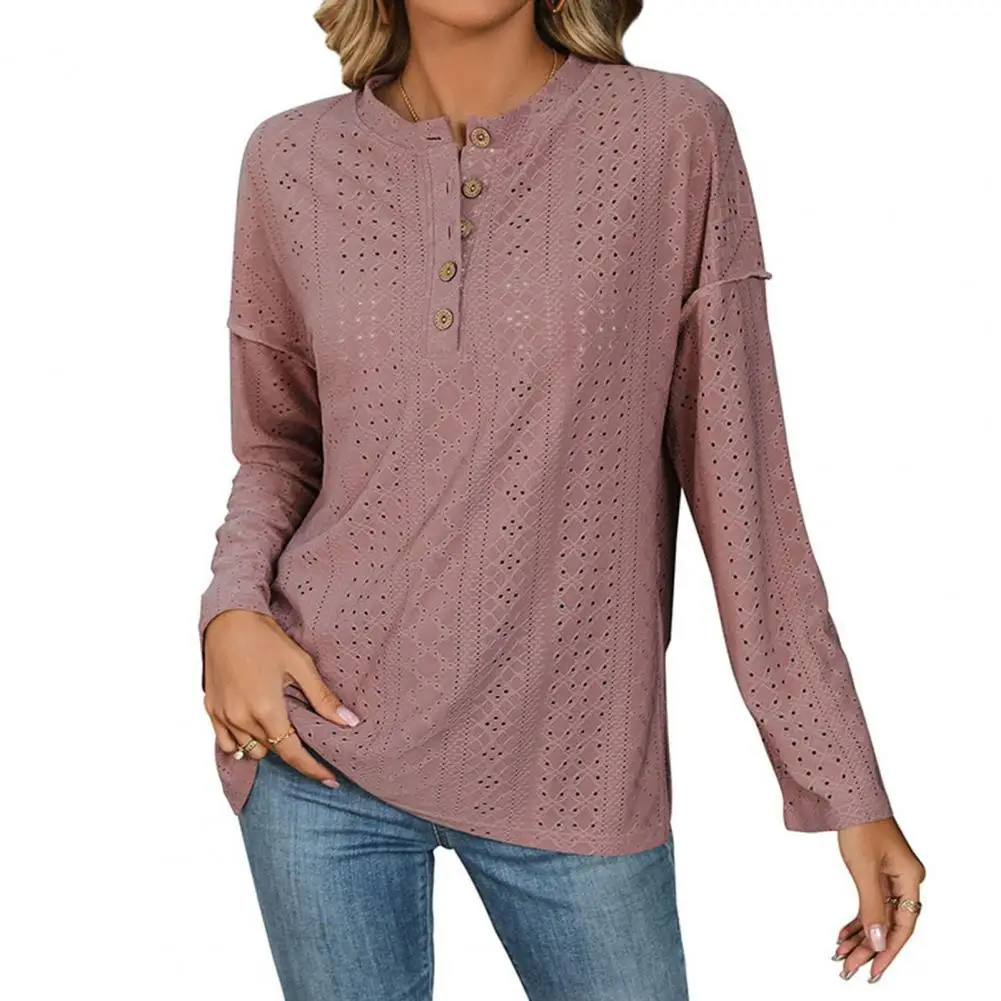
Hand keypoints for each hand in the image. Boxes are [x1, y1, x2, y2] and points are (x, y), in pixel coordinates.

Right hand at [202, 609, 359, 786]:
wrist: (228, 619)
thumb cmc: (266, 638)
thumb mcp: (300, 665)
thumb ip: (323, 698)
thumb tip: (350, 722)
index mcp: (266, 709)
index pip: (292, 753)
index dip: (313, 770)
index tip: (330, 780)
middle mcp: (241, 718)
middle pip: (272, 752)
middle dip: (292, 751)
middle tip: (309, 741)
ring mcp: (223, 716)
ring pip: (249, 750)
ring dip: (267, 746)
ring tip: (282, 729)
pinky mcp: (211, 709)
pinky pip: (226, 742)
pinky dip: (242, 742)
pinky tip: (255, 729)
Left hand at [833, 816, 924, 982]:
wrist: (849, 794)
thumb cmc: (860, 824)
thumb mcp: (864, 869)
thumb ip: (872, 907)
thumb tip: (878, 942)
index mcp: (910, 878)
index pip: (903, 925)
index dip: (888, 951)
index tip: (872, 970)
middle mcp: (905, 880)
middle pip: (890, 924)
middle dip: (869, 948)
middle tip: (848, 968)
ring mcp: (890, 877)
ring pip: (878, 916)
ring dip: (860, 937)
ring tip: (841, 955)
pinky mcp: (876, 873)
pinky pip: (869, 904)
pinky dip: (856, 920)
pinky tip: (843, 936)